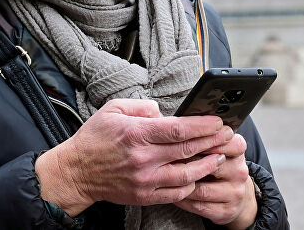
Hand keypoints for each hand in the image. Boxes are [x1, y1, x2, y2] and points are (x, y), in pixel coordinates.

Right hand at [35, 98, 233, 216]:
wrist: (75, 173)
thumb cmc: (94, 139)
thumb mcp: (114, 110)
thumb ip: (142, 107)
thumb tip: (164, 112)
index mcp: (137, 134)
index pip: (179, 129)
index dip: (203, 125)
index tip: (217, 121)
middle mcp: (143, 158)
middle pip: (188, 150)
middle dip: (212, 142)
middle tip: (228, 135)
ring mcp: (145, 180)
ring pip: (187, 174)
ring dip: (208, 165)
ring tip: (220, 156)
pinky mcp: (144, 196)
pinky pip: (176, 193)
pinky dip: (191, 184)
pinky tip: (200, 175)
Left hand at [174, 134, 256, 229]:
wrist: (234, 195)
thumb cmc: (218, 164)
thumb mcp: (217, 145)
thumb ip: (202, 133)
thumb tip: (172, 118)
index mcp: (238, 150)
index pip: (226, 140)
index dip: (204, 140)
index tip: (184, 138)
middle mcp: (240, 171)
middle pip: (211, 164)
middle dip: (188, 163)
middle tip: (167, 160)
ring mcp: (234, 192)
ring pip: (202, 189)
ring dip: (181, 185)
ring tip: (166, 178)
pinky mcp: (226, 210)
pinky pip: (199, 206)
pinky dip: (183, 200)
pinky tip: (173, 193)